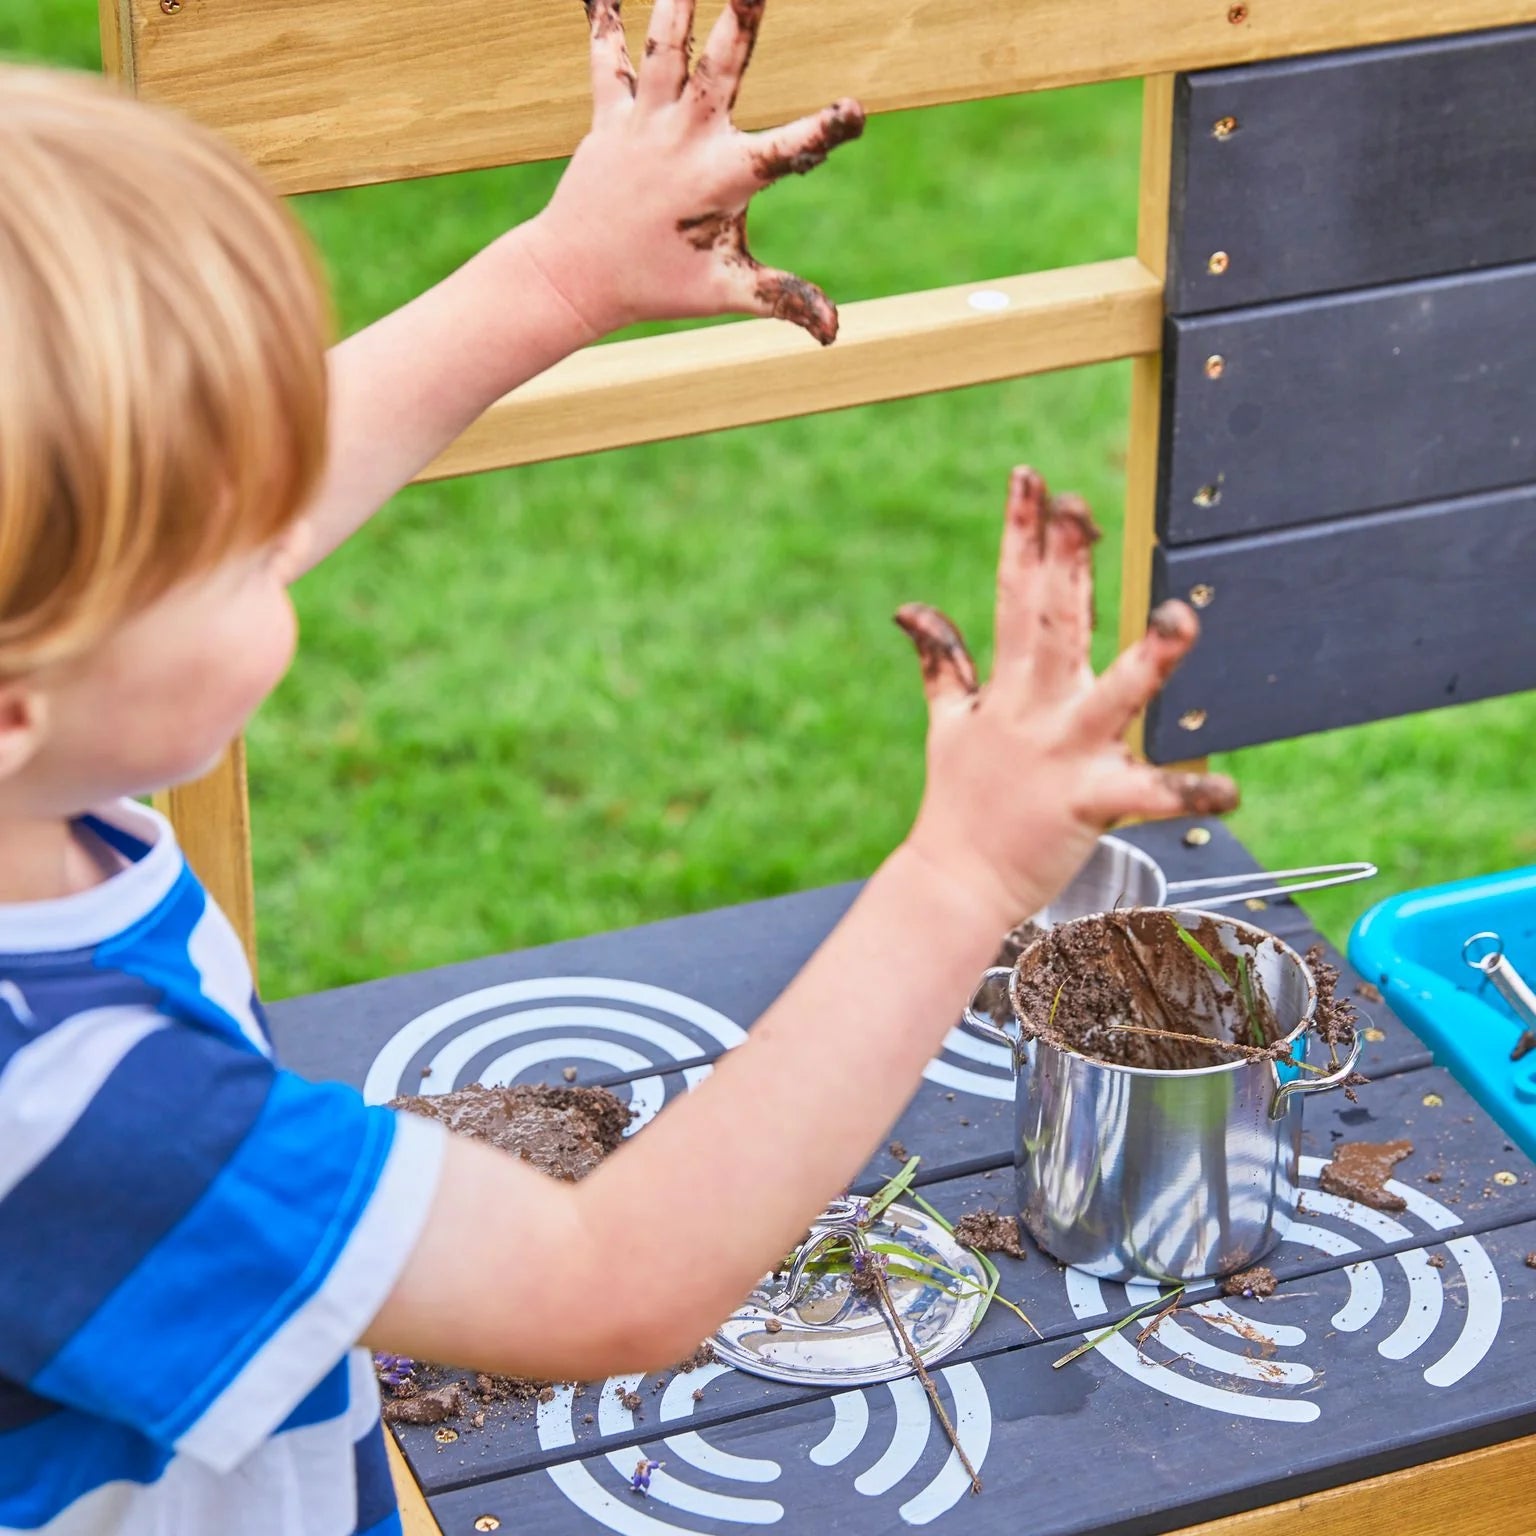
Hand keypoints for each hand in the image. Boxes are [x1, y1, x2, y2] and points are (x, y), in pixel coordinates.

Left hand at [525, 0, 864, 344]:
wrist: (576, 278)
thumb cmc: (658, 285)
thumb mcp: (726, 293)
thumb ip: (783, 298)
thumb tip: (835, 330)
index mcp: (723, 181)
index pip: (787, 154)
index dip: (823, 133)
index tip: (854, 112)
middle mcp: (685, 142)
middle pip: (720, 71)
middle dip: (741, 21)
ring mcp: (644, 124)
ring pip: (665, 47)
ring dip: (677, 2)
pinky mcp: (609, 116)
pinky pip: (607, 57)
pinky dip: (603, 18)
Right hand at [896, 467, 1238, 922]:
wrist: (957, 883)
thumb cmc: (960, 803)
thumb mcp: (948, 723)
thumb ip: (941, 662)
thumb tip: (911, 608)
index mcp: (1007, 688)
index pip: (1013, 595)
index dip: (1021, 535)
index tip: (1030, 479)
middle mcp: (1034, 711)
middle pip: (1051, 625)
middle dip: (1065, 563)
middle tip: (1076, 507)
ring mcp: (1060, 756)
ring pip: (1110, 698)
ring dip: (1148, 661)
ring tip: (1181, 620)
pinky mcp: (1087, 804)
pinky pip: (1144, 795)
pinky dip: (1185, 794)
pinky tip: (1229, 791)